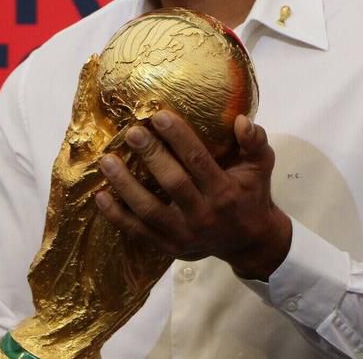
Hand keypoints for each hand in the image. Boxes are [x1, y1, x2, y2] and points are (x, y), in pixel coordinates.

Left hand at [94, 110, 292, 280]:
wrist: (250, 241)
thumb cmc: (251, 194)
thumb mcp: (261, 166)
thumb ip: (254, 141)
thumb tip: (241, 120)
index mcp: (225, 192)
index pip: (198, 161)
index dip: (179, 138)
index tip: (159, 116)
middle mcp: (204, 215)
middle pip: (172, 183)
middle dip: (151, 155)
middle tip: (131, 132)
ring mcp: (184, 235)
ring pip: (149, 210)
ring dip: (126, 185)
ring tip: (108, 161)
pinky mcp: (169, 247)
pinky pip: (138, 232)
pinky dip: (117, 216)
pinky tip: (101, 196)